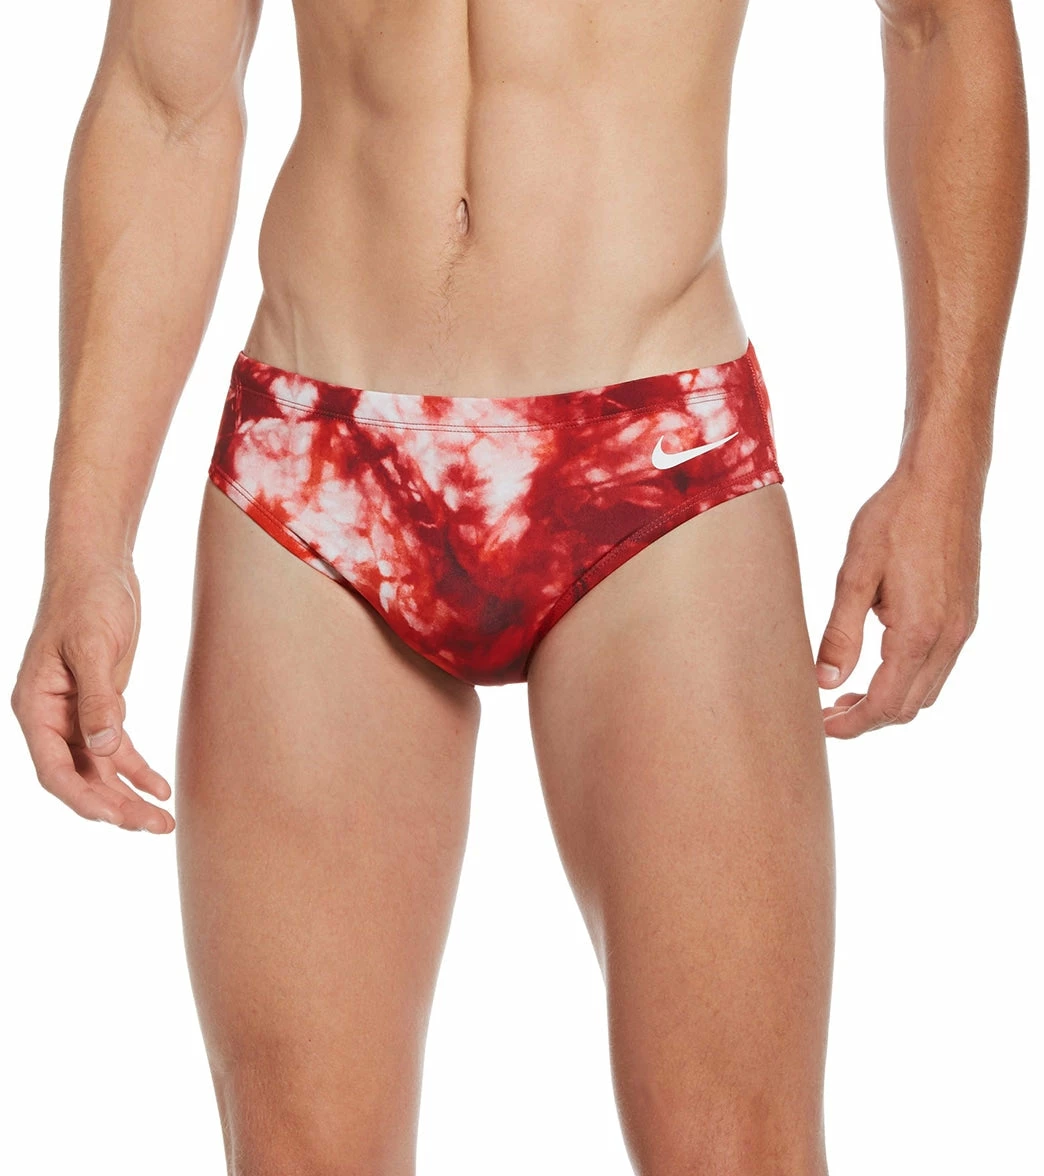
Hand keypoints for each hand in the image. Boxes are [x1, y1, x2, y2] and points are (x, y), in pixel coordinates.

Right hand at [11, 557, 173, 831]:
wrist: (99, 568)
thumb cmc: (88, 600)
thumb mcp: (93, 646)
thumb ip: (99, 697)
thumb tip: (105, 747)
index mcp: (35, 707)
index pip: (55, 769)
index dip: (85, 798)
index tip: (117, 818)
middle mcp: (51, 717)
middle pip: (81, 777)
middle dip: (115, 807)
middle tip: (155, 828)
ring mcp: (76, 714)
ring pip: (100, 768)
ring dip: (129, 795)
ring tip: (163, 822)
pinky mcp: (102, 704)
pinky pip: (117, 748)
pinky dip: (137, 769)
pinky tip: (161, 789)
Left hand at [815, 466, 980, 737]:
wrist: (943, 480)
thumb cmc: (894, 518)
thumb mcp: (854, 574)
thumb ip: (841, 632)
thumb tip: (826, 681)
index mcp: (917, 633)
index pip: (883, 705)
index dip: (850, 725)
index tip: (819, 726)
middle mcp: (948, 638)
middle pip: (907, 707)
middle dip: (866, 719)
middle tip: (825, 711)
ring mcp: (961, 628)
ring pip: (926, 690)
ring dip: (887, 700)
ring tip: (846, 691)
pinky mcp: (964, 615)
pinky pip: (938, 666)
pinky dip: (907, 678)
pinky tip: (877, 660)